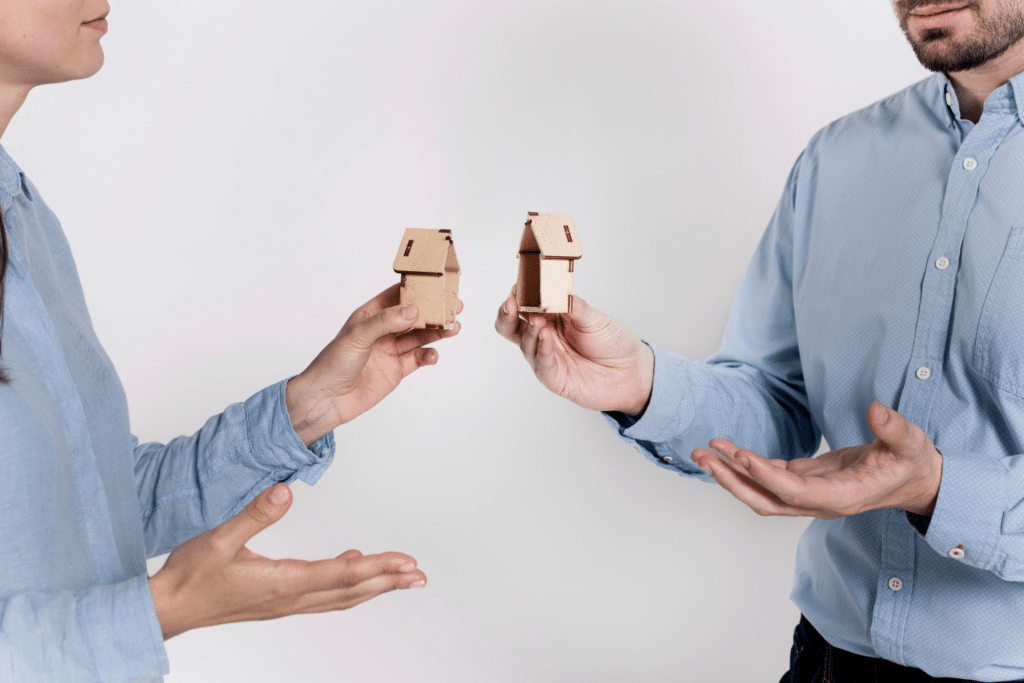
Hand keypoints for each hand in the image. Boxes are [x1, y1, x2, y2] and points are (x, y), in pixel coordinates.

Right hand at [148, 483, 426, 639]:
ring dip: (374, 586)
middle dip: (389, 581)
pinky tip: (353, 566)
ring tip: (400, 577)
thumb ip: (254, 514)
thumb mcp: (218, 539)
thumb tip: (286, 491)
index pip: (342, 575)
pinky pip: (322, 595)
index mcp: (282, 583)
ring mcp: (284, 603)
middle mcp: (290, 598)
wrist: (165, 609)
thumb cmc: (190, 577)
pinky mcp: (276, 601)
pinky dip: (346, 584)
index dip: (378, 568)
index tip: (405, 562)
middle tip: (419, 575)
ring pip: (340, 596)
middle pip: (351, 591)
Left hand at [287, 283, 462, 444]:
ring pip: (419, 336)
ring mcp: (390, 350)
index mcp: (370, 315)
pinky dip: (428, 355)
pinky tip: (433, 355)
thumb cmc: (332, 363)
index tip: (437, 284)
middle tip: (454, 307)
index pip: (397, 296)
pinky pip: (417, 359)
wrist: (326, 400)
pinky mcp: (396, 370)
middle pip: (413, 316)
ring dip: (436, 332)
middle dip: (433, 311)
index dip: (417, 289)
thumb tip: (413, 310)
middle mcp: (382, 331)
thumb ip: (386, 322)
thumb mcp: (358, 336)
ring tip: (453, 328)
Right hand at [494, 288, 653, 414]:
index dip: (519, 294)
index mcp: (551, 317)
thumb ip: (572, 305)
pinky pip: (542, 364)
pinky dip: (542, 350)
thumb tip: (553, 290)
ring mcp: (546, 357)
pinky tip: (544, 337)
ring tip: (536, 319)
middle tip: (511, 303)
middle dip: (507, 313)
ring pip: (524, 344)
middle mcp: (544, 336)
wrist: (631, 371)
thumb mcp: (594, 317)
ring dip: (528, 330)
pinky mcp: (554, 378)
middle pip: (511, 326)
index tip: (520, 285)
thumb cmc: (612, 342)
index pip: (525, 303)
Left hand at [690, 402, 942, 517]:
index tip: (742, 456)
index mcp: (842, 497)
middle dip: (732, 480)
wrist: (914, 480)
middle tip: (704, 455)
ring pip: (762, 493)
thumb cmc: (912, 462)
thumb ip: (895, 429)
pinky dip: (747, 466)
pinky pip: (769, 479)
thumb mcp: (911, 444)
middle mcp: (820, 502)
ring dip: (731, 474)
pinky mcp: (805, 481)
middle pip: (766, 500)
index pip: (796, 492)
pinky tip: (728, 450)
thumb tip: (876, 410)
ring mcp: (809, 494)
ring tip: (704, 452)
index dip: (767, 477)